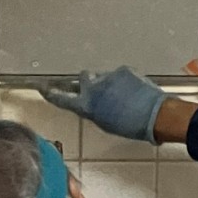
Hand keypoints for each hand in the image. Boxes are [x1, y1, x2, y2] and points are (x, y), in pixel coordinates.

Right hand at [44, 66, 166, 142]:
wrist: (155, 115)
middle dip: (88, 82)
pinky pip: (120, 74)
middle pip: (83, 79)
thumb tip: (93, 105)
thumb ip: (94, 111)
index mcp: (86, 106)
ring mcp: (108, 77)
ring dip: (108, 83)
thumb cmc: (131, 126)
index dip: (51, 93)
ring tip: (124, 95)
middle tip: (100, 91)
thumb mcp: (105, 123)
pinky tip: (135, 91)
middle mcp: (93, 88)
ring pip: (103, 76)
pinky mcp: (123, 70)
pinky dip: (124, 80)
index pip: (62, 98)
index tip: (42, 87)